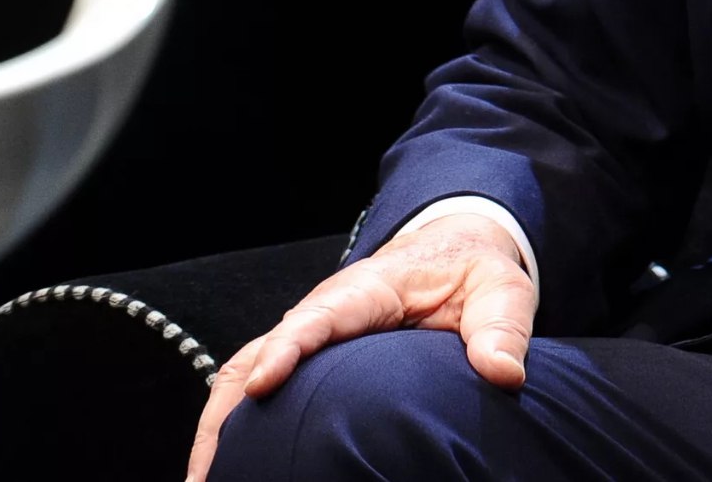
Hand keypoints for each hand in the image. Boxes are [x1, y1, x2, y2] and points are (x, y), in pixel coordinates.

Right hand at [185, 212, 534, 481]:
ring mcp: (305, 338)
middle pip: (255, 356)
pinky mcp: (304, 361)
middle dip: (226, 412)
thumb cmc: (472, 272)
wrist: (454, 251)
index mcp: (365, 291)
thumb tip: (504, 373)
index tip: (261, 386)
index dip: (286, 351)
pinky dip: (232, 429)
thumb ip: (502, 328)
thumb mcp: (500, 290)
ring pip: (241, 378)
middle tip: (208, 473)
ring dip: (217, 430)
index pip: (315, 319)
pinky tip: (229, 470)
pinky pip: (254, 392)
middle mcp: (320, 314)